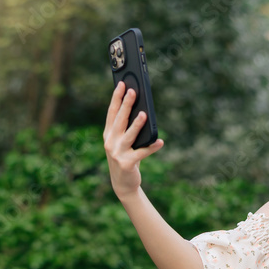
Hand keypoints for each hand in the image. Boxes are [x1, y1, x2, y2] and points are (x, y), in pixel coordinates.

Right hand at [103, 81, 163, 199]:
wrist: (122, 184)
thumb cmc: (126, 157)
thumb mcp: (123, 142)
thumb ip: (128, 129)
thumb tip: (143, 111)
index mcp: (108, 134)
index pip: (111, 113)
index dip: (116, 98)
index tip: (122, 84)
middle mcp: (110, 142)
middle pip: (119, 120)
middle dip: (126, 104)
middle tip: (133, 91)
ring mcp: (117, 153)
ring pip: (129, 136)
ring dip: (137, 125)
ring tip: (144, 114)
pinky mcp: (127, 164)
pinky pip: (142, 153)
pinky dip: (151, 147)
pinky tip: (160, 142)